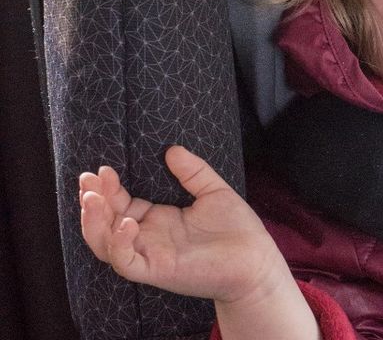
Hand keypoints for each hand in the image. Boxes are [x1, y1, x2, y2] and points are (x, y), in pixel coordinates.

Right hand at [79, 146, 290, 303]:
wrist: (257, 261)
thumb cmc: (237, 230)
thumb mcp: (213, 191)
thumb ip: (193, 172)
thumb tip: (172, 149)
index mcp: (158, 219)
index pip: (121, 203)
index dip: (108, 188)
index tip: (103, 168)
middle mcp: (148, 238)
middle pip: (105, 222)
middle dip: (92, 201)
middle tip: (88, 180)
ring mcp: (150, 255)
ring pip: (105, 244)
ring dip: (95, 222)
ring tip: (93, 198)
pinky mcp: (157, 271)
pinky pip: (126, 262)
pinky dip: (119, 243)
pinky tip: (127, 222)